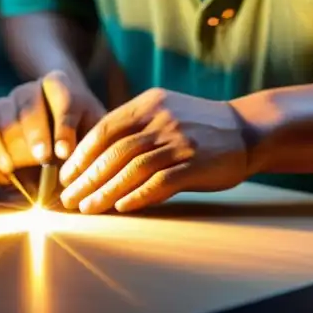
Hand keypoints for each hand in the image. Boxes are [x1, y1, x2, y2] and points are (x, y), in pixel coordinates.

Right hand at [0, 70, 106, 186]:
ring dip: (9, 149)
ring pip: (2, 122)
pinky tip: (3, 179)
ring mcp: (5, 104)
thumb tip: (74, 166)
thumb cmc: (78, 128)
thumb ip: (88, 143)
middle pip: (29, 108)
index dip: (63, 127)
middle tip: (42, 159)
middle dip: (35, 136)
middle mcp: (28, 90)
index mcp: (59, 85)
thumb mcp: (92, 129)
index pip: (63, 100)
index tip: (64, 152)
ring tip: (16, 172)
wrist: (51, 121)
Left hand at [58, 88, 249, 213]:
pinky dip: (138, 195)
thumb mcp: (166, 112)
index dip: (82, 153)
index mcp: (149, 104)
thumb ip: (136, 128)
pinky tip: (122, 207)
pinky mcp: (195, 163)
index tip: (66, 175)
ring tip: (87, 208)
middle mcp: (162, 119)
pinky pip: (160, 182)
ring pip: (132, 168)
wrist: (246, 129)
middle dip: (87, 177)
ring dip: (105, 191)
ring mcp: (179, 140)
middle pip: (114, 151)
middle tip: (68, 198)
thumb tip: (96, 159)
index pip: (105, 128)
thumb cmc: (199, 126)